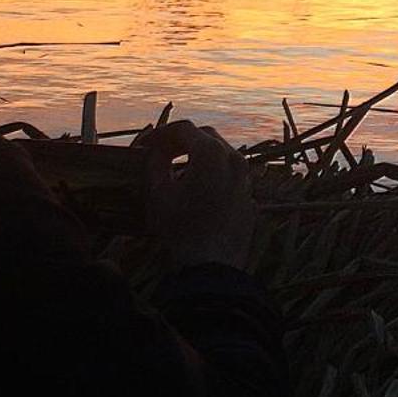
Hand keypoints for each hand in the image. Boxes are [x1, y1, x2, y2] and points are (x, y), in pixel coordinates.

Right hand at [140, 120, 256, 268]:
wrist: (211, 267)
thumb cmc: (180, 228)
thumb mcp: (158, 193)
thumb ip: (156, 163)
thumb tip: (157, 152)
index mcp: (212, 154)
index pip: (184, 129)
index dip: (162, 134)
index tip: (147, 145)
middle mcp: (234, 160)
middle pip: (206, 137)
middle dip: (182, 141)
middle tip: (162, 152)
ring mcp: (246, 180)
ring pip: (222, 156)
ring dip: (200, 157)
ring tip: (179, 169)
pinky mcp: (249, 198)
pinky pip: (230, 177)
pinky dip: (213, 176)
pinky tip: (198, 190)